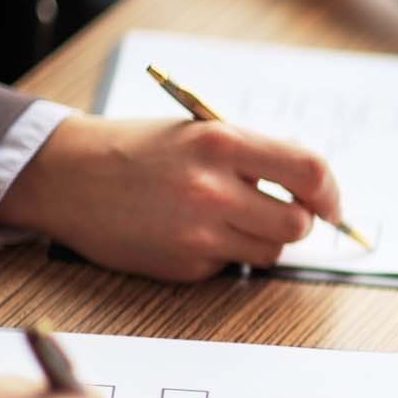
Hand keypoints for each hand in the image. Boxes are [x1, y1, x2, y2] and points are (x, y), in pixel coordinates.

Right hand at [0, 117, 342, 281]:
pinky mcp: (186, 265)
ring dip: (264, 238)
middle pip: (298, 223)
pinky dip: (226, 252)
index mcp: (222, 143)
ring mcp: (198, 233)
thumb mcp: (200, 132)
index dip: (330, 191)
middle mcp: (213, 189)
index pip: (309, 171)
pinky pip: (232, 265)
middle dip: (298, 220)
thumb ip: (256, 154)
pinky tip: (192, 231)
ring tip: (230, 217)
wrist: (66, 178)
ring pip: (272, 250)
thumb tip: (314, 186)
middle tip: (280, 210)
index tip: (331, 203)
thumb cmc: (137, 150)